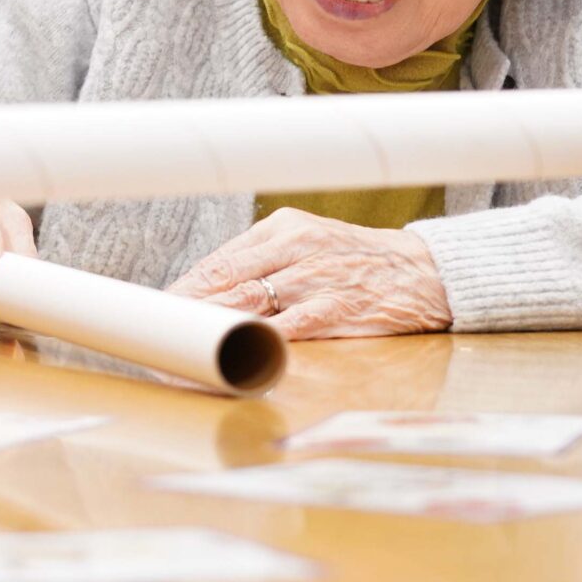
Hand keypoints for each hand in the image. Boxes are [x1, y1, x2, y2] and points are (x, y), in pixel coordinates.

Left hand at [165, 208, 449, 340]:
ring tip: (180, 346)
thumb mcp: (310, 243)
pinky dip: (258, 341)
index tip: (157, 308)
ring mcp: (316, 278)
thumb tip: (213, 290)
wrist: (425, 273)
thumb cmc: (359, 261)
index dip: (185, 287)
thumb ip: (265, 261)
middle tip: (156, 331)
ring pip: (249, 301)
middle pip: (226, 280)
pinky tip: (234, 353)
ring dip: (211, 325)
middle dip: (187, 308)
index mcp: (284, 228)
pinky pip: (288, 326)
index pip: (220, 259)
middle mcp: (296, 248)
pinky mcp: (337, 308)